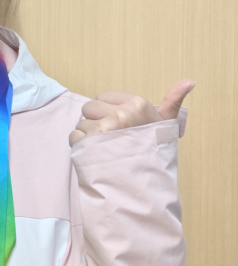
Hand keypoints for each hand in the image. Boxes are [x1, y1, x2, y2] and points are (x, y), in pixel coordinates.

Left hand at [69, 79, 195, 146]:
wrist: (144, 184)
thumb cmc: (153, 152)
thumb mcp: (165, 125)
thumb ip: (172, 101)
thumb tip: (190, 81)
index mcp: (137, 105)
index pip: (103, 96)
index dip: (107, 110)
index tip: (120, 125)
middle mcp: (121, 115)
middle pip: (89, 108)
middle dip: (95, 121)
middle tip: (110, 138)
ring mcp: (105, 129)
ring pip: (81, 124)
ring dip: (87, 136)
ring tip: (103, 148)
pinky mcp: (90, 144)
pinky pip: (74, 137)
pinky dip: (79, 146)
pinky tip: (94, 155)